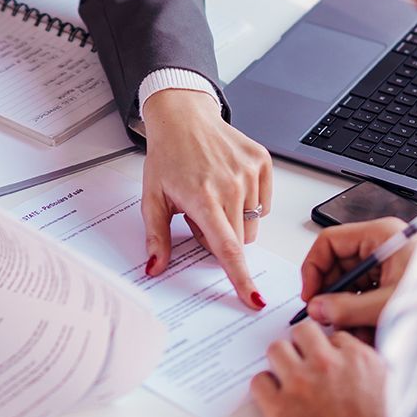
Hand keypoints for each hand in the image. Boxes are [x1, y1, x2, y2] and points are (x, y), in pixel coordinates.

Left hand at [140, 88, 273, 305]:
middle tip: (200, 215)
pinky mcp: (262, 162)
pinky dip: (249, 203)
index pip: (227, 249)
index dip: (241, 278)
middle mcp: (231, 185)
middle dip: (221, 238)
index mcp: (202, 198)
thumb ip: (156, 237)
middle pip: (240, 241)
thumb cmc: (167, 156)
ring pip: (252, 224)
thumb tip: (155, 268)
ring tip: (213, 195)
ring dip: (234, 220)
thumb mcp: (153, 198)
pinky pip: (263, 203)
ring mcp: (249, 172)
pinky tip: (229, 184)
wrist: (183, 116)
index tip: (254, 299)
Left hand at [250, 321, 387, 416]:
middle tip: (305, 366)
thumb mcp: (392, 394)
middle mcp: (328, 365)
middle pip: (302, 332)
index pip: (334, 335)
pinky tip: (275, 401)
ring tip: (288, 382)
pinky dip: (265, 389)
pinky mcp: (279, 407)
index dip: (329, 350)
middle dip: (303, 347)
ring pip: (276, 349)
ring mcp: (301, 383)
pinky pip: (259, 381)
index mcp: (360, 360)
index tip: (326, 362)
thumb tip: (360, 354)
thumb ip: (374, 369)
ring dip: (281, 364)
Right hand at [299, 217, 412, 329]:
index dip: (314, 268)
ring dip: (347, 310)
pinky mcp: (393, 280)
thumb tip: (318, 308)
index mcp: (380, 235)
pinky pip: (366, 294)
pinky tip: (367, 331)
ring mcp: (388, 263)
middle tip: (327, 317)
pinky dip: (362, 313)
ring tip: (353, 330)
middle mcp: (382, 245)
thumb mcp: (388, 303)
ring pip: (351, 284)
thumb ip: (349, 307)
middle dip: (332, 295)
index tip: (310, 295)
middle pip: (338, 264)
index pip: (329, 241)